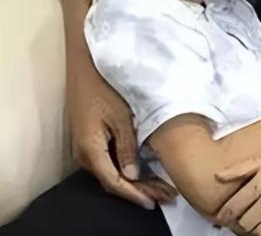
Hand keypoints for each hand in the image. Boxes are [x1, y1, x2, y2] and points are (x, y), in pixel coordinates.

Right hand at [68, 69, 175, 208]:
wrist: (85, 66)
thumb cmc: (105, 86)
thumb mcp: (121, 116)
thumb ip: (127, 146)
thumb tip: (133, 174)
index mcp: (91, 151)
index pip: (115, 182)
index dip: (135, 194)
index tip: (155, 202)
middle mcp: (85, 154)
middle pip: (114, 181)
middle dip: (141, 190)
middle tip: (167, 196)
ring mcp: (87, 147)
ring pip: (113, 172)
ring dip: (136, 181)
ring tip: (161, 187)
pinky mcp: (92, 139)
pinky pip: (110, 162)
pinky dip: (128, 169)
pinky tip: (143, 171)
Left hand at [214, 149, 260, 235]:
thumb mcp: (258, 159)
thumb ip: (237, 170)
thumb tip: (217, 176)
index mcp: (257, 186)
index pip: (234, 208)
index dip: (225, 215)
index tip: (221, 217)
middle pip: (245, 223)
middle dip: (238, 224)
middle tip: (237, 221)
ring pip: (260, 231)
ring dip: (252, 231)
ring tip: (250, 225)